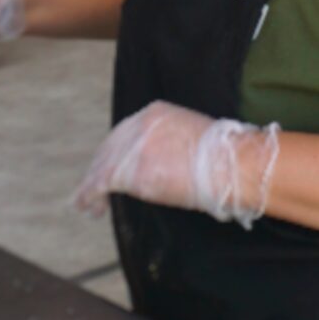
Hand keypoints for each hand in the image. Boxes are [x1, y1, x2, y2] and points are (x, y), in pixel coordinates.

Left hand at [72, 99, 279, 224]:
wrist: (231, 164)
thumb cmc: (224, 157)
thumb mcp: (193, 136)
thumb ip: (171, 142)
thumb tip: (165, 161)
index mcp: (155, 113)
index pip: (124, 132)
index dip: (114, 152)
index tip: (110, 166)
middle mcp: (139, 125)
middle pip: (109, 148)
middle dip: (99, 168)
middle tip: (93, 189)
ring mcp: (133, 148)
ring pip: (101, 166)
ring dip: (92, 186)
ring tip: (87, 204)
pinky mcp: (131, 172)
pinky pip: (100, 183)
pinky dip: (89, 195)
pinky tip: (87, 206)